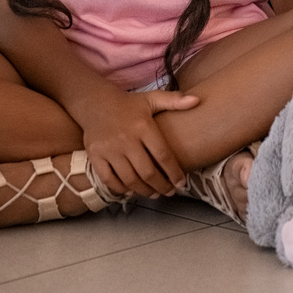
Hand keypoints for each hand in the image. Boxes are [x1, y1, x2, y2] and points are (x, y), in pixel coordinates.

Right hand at [72, 88, 200, 198]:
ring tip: (154, 193)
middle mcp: (126, 139)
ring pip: (129, 179)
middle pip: (147, 171)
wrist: (95, 102)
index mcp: (143, 126)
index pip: (163, 155)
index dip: (174, 172)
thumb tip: (197, 101)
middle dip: (161, 186)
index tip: (181, 183)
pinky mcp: (95, 156)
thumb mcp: (151, 99)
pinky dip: (121, 189)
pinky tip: (131, 190)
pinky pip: (109, 180)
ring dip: (144, 190)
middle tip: (169, 192)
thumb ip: (174, 101)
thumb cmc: (128, 104)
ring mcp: (109, 149)